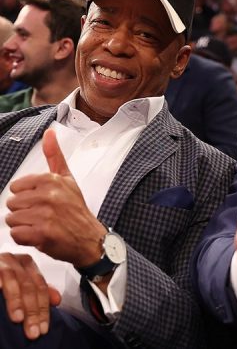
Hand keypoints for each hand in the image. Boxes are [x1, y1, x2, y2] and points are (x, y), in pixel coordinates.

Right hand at [0, 253, 60, 338]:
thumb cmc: (4, 277)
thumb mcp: (22, 283)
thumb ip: (40, 290)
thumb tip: (57, 301)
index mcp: (27, 264)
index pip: (40, 287)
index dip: (43, 308)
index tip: (43, 328)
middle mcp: (17, 261)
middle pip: (29, 287)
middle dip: (32, 310)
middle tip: (33, 330)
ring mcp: (3, 262)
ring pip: (14, 282)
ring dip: (16, 301)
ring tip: (18, 319)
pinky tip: (0, 289)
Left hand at [5, 129, 106, 267]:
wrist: (89, 238)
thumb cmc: (76, 210)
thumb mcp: (68, 179)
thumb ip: (54, 156)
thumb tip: (49, 132)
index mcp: (52, 180)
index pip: (16, 187)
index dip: (26, 196)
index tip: (42, 201)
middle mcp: (49, 195)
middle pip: (12, 203)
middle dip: (24, 211)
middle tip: (43, 215)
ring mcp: (45, 214)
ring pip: (11, 219)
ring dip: (24, 225)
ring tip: (41, 225)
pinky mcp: (42, 234)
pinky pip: (15, 234)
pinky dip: (25, 238)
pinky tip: (39, 236)